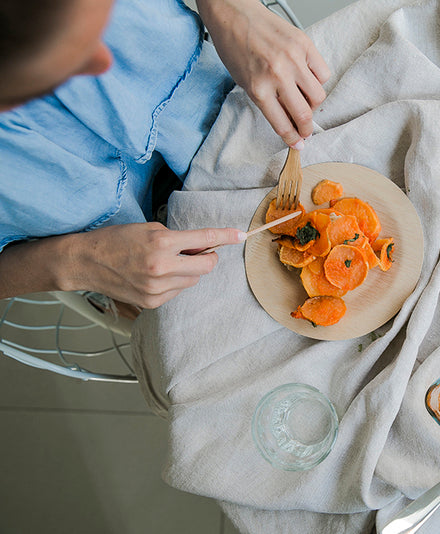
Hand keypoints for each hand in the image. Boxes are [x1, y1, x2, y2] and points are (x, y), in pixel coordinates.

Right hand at [66, 223, 246, 307]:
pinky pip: (178, 291)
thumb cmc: (116, 240)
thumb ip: (179, 238)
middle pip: (206, 266)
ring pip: (193, 280)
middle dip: (207, 257)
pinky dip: (175, 282)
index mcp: (161, 244)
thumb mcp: (150, 229)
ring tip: (167, 262)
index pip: (204, 239)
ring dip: (189, 270)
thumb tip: (204, 245)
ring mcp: (157, 288)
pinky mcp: (152, 302)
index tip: (240, 235)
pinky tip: (156, 275)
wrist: (86, 262)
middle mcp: (162, 268)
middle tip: (198, 250)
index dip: (225, 236)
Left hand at [196, 0, 330, 147]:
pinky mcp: (304, 45)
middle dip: (307, 128)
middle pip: (304, 114)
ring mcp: (293, 59)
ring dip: (313, 104)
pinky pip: (323, 73)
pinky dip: (318, 80)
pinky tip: (307, 78)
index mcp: (259, 88)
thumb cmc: (235, 46)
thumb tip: (290, 120)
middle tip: (306, 129)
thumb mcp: (245, 82)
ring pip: (318, 95)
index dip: (293, 138)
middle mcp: (278, 75)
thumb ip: (268, 102)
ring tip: (304, 100)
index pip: (283, 123)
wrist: (234, 14)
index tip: (298, 142)